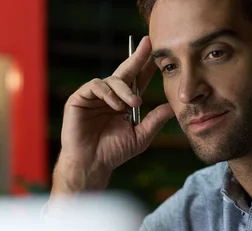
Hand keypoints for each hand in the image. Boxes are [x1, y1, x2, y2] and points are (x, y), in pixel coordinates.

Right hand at [52, 36, 174, 194]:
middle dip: (137, 58)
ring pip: (112, 80)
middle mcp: (109, 97)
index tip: (159, 56)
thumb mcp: (140, 136)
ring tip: (133, 103)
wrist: (91, 164)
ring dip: (125, 89)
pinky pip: (95, 85)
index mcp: (123, 103)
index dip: (146, 68)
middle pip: (125, 71)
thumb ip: (154, 121)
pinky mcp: (80, 99)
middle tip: (148, 45)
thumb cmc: (113, 153)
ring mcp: (94, 97)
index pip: (137, 81)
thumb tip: (172, 107)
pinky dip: (108, 93)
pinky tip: (116, 105)